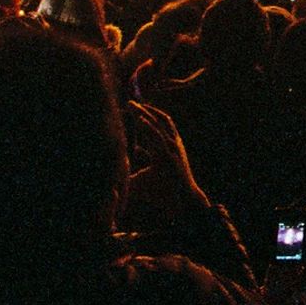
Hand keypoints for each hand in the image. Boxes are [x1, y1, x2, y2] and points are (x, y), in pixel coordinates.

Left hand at [121, 108, 213, 229]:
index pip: (157, 124)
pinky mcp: (169, 155)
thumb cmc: (163, 191)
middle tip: (129, 103)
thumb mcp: (146, 173)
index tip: (132, 108)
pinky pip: (158, 137)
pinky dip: (148, 127)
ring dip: (144, 114)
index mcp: (168, 146)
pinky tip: (138, 119)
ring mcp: (172, 148)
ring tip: (132, 106)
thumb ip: (137, 163)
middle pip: (157, 120)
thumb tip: (125, 157)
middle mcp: (171, 144)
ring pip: (158, 125)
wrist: (180, 201)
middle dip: (143, 110)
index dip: (145, 114)